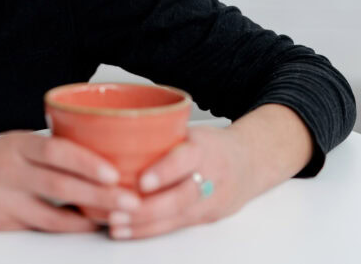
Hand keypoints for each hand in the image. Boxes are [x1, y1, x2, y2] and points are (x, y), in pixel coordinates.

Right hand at [0, 131, 142, 231]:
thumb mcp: (10, 144)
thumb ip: (44, 151)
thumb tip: (95, 158)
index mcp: (15, 143)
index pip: (56, 149)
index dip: (87, 161)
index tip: (116, 171)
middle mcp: (7, 168)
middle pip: (60, 183)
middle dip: (100, 194)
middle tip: (131, 201)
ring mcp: (0, 197)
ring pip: (51, 212)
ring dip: (87, 217)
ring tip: (115, 219)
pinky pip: (37, 226)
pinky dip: (64, 227)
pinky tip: (83, 226)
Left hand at [106, 125, 255, 239]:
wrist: (251, 162)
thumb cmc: (211, 143)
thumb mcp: (190, 130)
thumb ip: (160, 133)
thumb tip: (108, 131)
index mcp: (205, 148)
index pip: (186, 159)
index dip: (164, 172)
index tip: (142, 181)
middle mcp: (211, 176)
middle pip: (181, 197)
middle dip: (147, 208)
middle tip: (116, 209)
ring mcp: (211, 200)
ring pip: (178, 217)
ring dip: (143, 224)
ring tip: (115, 223)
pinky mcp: (206, 217)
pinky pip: (177, 226)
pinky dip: (150, 230)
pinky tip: (127, 230)